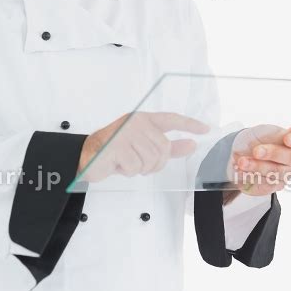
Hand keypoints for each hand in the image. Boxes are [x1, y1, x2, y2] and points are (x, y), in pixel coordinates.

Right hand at [77, 111, 210, 181]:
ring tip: (127, 163)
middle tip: (139, 164)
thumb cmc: (115, 153)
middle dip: (155, 163)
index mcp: (143, 119)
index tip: (205, 129)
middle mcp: (136, 122)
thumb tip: (191, 145)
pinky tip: (118, 165)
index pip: (171, 119)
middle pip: (163, 148)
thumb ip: (168, 147)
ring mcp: (126, 132)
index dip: (189, 124)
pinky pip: (135, 167)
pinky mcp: (118, 145)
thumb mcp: (142, 148)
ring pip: (151, 159)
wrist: (84, 157)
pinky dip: (128, 172)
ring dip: (140, 168)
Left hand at [225, 124, 290, 196]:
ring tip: (241, 162)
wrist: (241, 150)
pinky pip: (264, 185)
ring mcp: (284, 175)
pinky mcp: (271, 187)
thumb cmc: (257, 139)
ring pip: (275, 173)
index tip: (287, 139)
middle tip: (256, 151)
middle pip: (290, 158)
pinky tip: (241, 172)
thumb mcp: (265, 131)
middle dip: (271, 153)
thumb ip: (279, 134)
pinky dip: (251, 177)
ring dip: (256, 167)